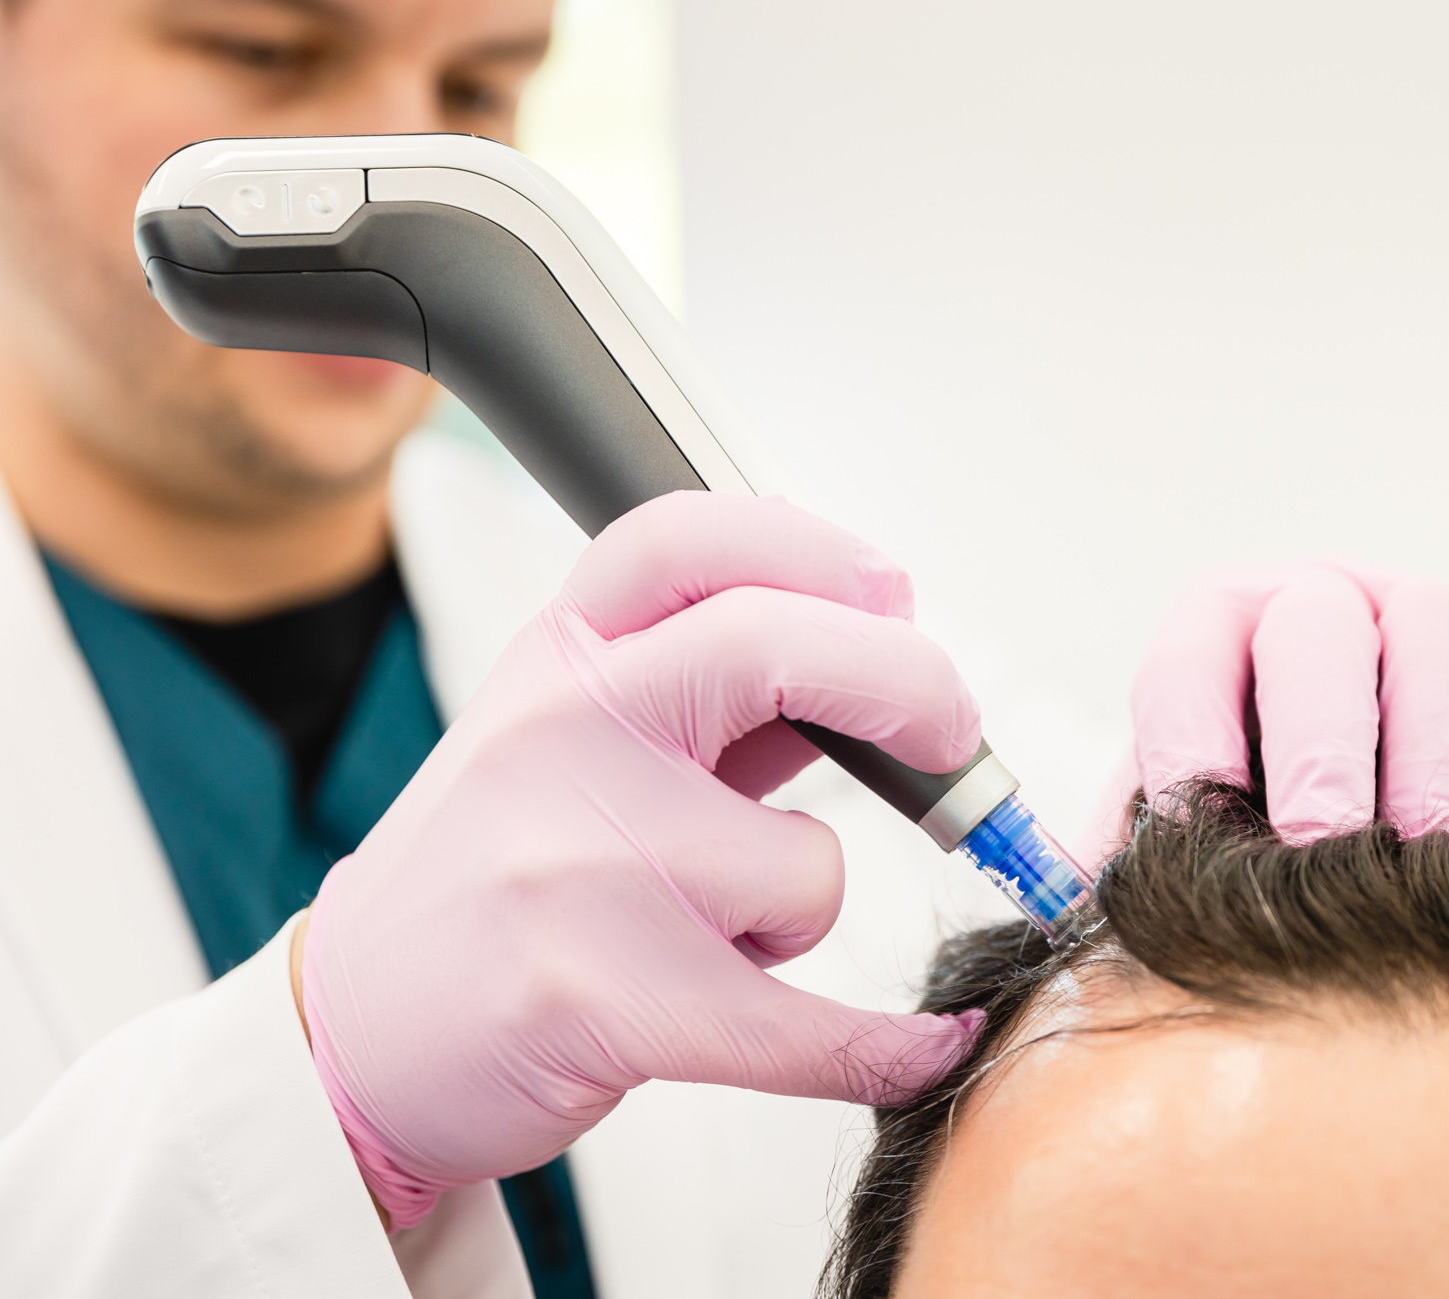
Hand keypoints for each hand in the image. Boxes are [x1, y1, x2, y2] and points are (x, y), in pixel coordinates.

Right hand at [300, 494, 983, 1229]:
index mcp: (556, 661)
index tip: (890, 593)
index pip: (685, 544)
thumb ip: (705, 692)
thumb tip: (877, 650)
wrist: (355, 1032)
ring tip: (717, 936)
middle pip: (773, 646)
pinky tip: (928, 1044)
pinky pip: (809, 1027)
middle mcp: (561, 737)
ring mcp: (581, 868)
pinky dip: (892, 1046)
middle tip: (951, 733)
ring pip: (807, 868)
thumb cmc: (489, 875)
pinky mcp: (609, 1001)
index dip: (812, 548)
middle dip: (908, 683)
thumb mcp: (566, 739)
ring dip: (802, 912)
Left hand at [1091, 563, 1448, 855]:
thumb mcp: (1184, 851)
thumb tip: (1077, 932)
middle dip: (1319, 744)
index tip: (1203, 835)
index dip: (1191, 739)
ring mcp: (1423, 609)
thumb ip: (1129, 874)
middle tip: (1327, 849)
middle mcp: (1316, 602)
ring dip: (1430, 744)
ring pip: (1434, 624)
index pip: (1188, 660)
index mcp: (1214, 639)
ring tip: (1429, 851)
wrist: (1390, 845)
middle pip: (1315, 626)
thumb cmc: (1263, 854)